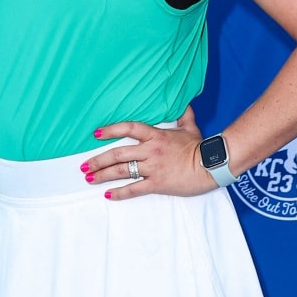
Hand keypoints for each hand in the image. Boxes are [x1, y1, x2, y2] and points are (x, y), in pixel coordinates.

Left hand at [81, 110, 210, 199]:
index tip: (96, 134)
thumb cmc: (200, 147)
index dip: (110, 130)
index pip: (128, 128)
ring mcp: (152, 168)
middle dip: (98, 160)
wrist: (212, 166)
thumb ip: (183, 114)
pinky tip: (107, 194)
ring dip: (103, 175)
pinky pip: (134, 189)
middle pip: (118, 154)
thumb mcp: (190, 127)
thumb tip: (183, 102)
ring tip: (89, 178)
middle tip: (84, 165)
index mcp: (156, 136)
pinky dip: (119, 192)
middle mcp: (150, 151)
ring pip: (121, 171)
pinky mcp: (157, 184)